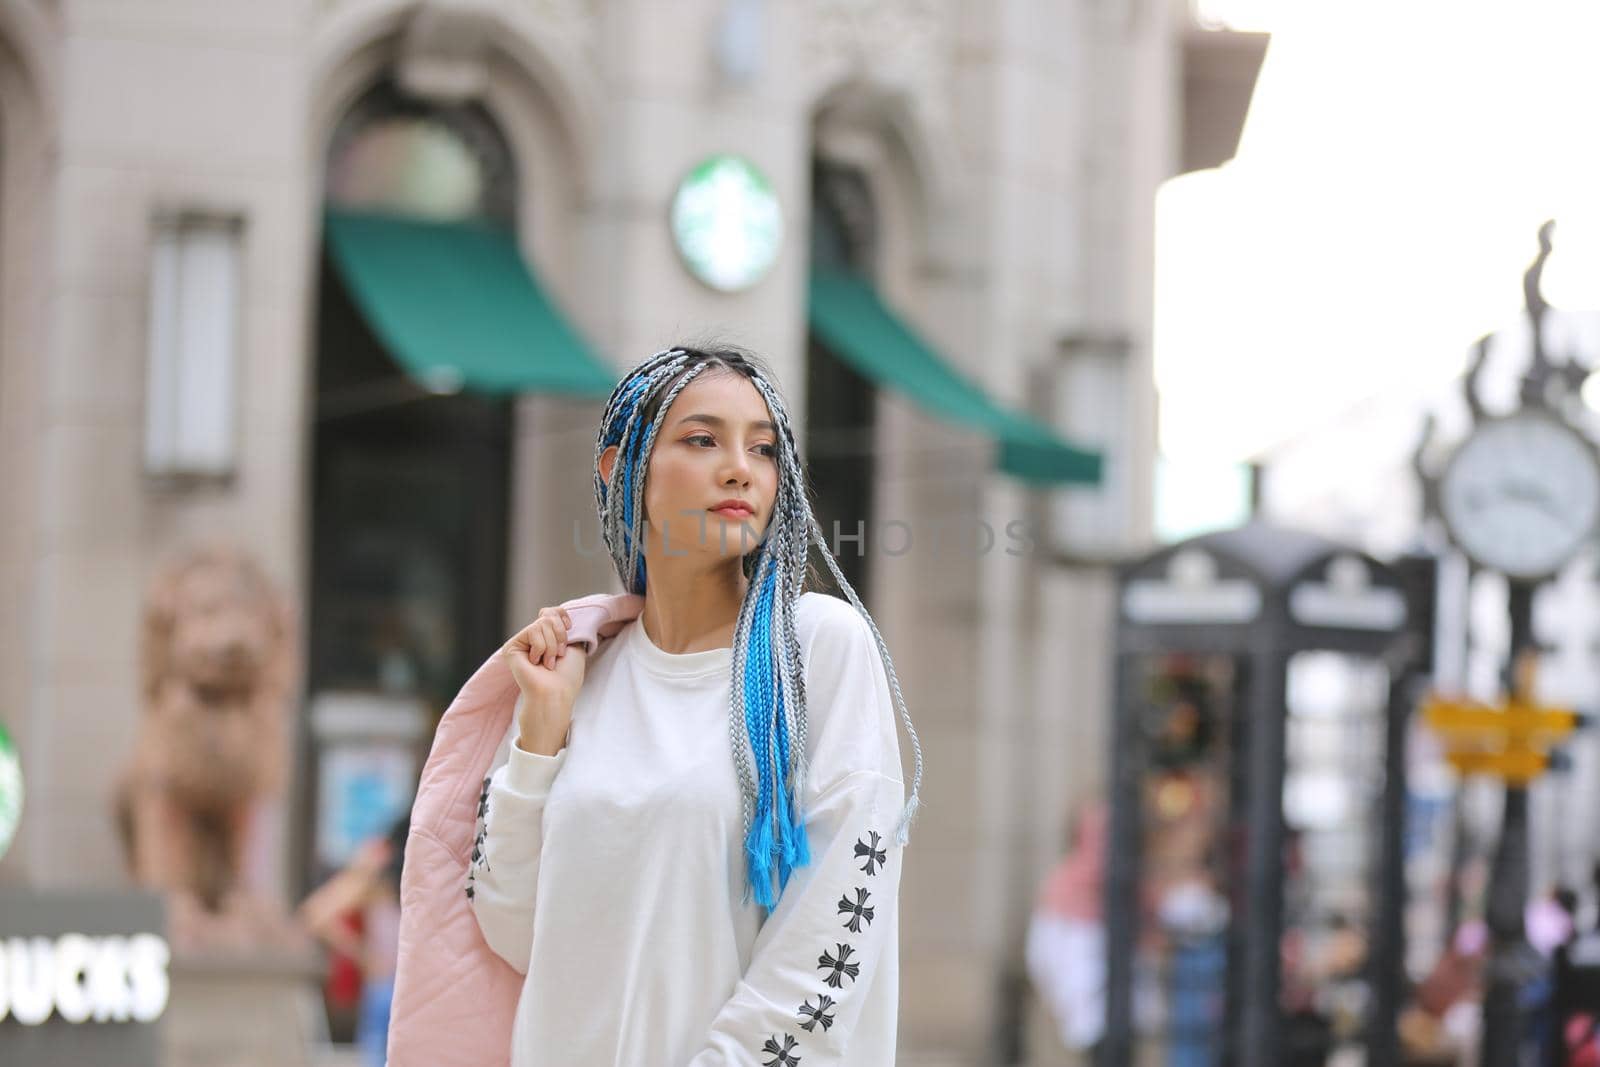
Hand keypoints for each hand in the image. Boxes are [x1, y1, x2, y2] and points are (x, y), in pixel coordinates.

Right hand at [501, 606, 588, 755]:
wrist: (556, 692)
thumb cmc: (567, 675)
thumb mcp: (574, 645)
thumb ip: (564, 627)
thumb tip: (558, 611)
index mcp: (546, 638)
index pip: (551, 612)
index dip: (562, 617)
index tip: (570, 629)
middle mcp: (532, 639)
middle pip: (548, 615)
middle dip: (559, 636)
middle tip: (558, 656)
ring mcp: (521, 642)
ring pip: (542, 623)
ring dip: (551, 645)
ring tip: (547, 663)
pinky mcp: (511, 646)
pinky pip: (532, 631)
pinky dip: (541, 648)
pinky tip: (536, 663)